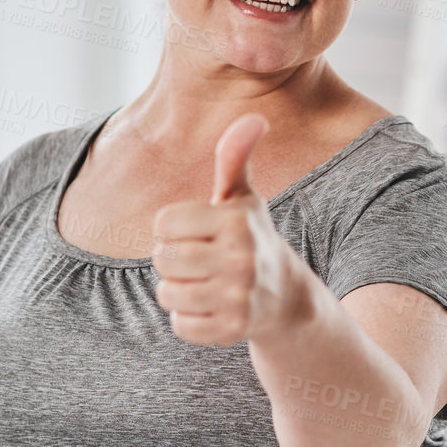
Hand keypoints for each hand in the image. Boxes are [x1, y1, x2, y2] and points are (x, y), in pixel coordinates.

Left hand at [153, 114, 304, 346]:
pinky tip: (211, 308)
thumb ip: (235, 157)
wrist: (284, 296)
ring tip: (204, 284)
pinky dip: (188, 320)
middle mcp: (241, 258)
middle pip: (162, 260)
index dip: (173, 229)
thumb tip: (254, 117)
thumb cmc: (250, 238)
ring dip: (178, 292)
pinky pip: (180, 326)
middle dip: (173, 262)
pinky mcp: (234, 329)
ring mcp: (239, 296)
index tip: (197, 232)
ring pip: (168, 294)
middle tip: (200, 262)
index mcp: (236, 220)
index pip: (163, 223)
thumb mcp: (243, 197)